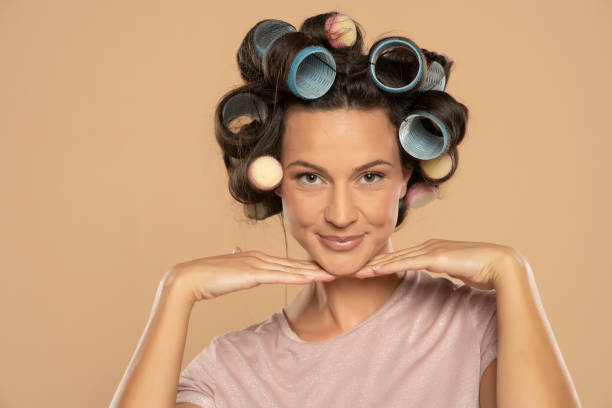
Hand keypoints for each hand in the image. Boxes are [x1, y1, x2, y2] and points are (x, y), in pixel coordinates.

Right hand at [167, 247, 335, 302]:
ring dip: (313, 272)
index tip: (322, 268)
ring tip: (334, 274)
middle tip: (338, 269)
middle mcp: (260, 258)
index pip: (287, 263)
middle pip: (294, 264)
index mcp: (256, 258)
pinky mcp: (252, 274)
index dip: (306, 265)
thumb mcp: (226, 267)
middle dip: (316, 267)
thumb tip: (236, 250)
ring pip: (291, 269)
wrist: (189, 278)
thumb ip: (235, 259)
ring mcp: (257, 264)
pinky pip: (279, 276)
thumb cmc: (207, 277)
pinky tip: (311, 278)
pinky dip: (296, 277)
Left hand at [353, 239, 524, 289]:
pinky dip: (389, 266)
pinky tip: (374, 270)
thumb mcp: (457, 271)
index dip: (381, 263)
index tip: (364, 269)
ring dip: (373, 265)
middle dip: (370, 263)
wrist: (501, 264)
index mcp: (431, 249)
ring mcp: (431, 250)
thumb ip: (445, 271)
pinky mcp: (435, 257)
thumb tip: (440, 276)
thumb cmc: (482, 270)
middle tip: (350, 269)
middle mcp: (428, 246)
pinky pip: (406, 263)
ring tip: (354, 271)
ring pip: (395, 259)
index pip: (401, 257)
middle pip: (393, 256)